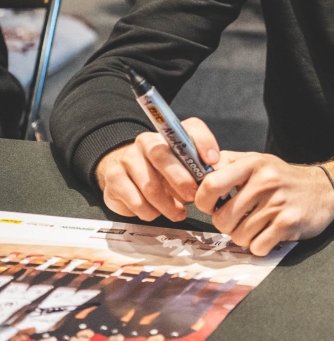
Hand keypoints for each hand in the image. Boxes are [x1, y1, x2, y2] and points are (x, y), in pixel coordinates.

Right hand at [96, 118, 221, 223]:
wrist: (128, 176)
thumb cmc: (166, 171)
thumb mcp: (186, 164)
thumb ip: (200, 164)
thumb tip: (214, 170)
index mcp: (169, 134)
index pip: (190, 127)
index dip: (204, 142)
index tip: (212, 161)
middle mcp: (146, 141)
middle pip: (163, 157)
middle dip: (181, 181)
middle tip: (192, 197)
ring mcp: (127, 159)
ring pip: (149, 186)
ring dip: (167, 205)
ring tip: (177, 212)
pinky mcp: (113, 179)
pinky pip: (134, 201)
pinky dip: (149, 212)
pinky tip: (155, 212)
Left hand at [194, 152, 333, 255]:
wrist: (325, 189)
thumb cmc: (284, 178)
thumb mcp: (258, 161)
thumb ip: (227, 164)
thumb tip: (194, 172)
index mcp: (253, 164)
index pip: (210, 184)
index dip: (203, 201)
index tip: (212, 205)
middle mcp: (265, 182)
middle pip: (222, 219)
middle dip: (227, 225)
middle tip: (241, 219)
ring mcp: (277, 203)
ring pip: (238, 236)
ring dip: (245, 237)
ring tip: (258, 225)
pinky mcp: (288, 224)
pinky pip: (257, 247)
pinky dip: (260, 246)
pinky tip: (270, 233)